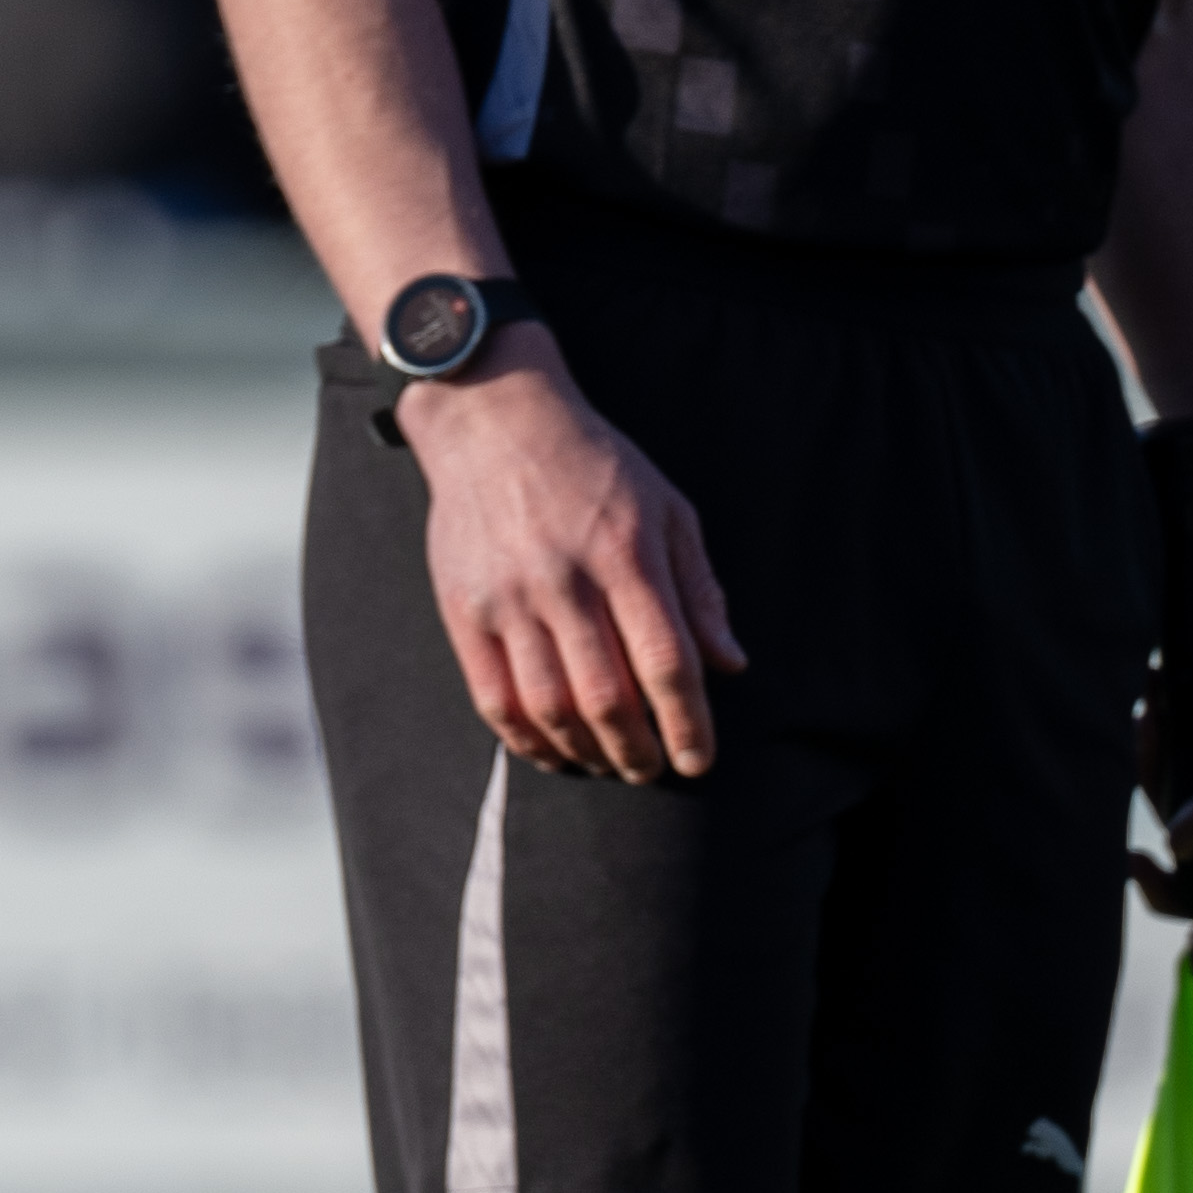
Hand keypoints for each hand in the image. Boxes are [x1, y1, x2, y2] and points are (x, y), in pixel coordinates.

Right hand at [407, 354, 743, 780]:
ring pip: (550, 706)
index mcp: (626, 555)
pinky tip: (553, 752)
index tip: (700, 759)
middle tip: (654, 770)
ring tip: (609, 764)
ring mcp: (509, 598)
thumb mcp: (668, 509)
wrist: (494, 422)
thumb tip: (729, 663)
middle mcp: (566, 581)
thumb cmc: (596, 467)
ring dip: (585, 752)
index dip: (688, 721)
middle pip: (607, 696)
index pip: (665, 660)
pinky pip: (493, 697)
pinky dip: (525, 739)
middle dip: (638, 750)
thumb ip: (699, 590)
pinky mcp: (463, 610)